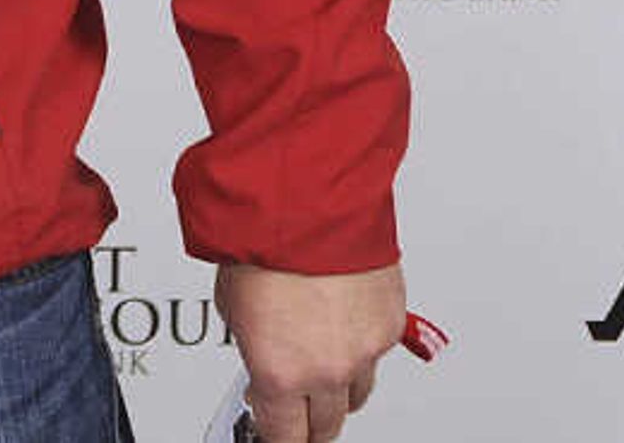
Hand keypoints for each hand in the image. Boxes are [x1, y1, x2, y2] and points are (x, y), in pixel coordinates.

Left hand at [218, 260, 406, 442]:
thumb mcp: (233, 304)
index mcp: (281, 372)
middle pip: (325, 425)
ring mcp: (364, 351)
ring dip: (336, 388)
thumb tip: (261, 352)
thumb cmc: (263, 243)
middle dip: (308, 423)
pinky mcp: (390, 327)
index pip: (284, 435)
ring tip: (318, 368)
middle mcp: (328, 370)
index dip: (277, 439)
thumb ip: (252, 342)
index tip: (274, 436)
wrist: (307, 203)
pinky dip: (359, 347)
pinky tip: (340, 325)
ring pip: (354, 393)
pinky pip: (375, 354)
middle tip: (296, 415)